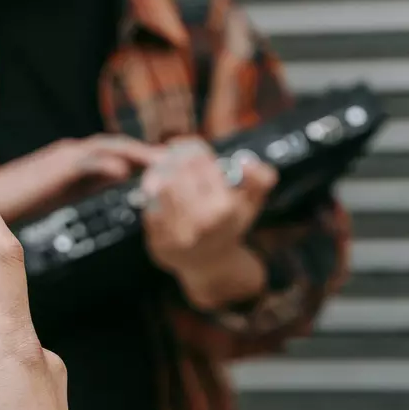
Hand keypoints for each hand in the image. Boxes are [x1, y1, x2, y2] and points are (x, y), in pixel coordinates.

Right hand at [0, 134, 163, 223]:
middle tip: (178, 158)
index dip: (141, 154)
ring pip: (108, 148)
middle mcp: (70, 154)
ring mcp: (63, 159)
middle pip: (117, 145)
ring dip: (138, 152)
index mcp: (72, 161)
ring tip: (165, 162)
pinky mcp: (54, 170)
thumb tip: (118, 172)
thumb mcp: (59, 192)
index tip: (166, 161)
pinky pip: (88, 161)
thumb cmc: (13, 204)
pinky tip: (128, 172)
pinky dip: (110, 162)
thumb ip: (87, 182)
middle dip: (147, 151)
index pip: (113, 151)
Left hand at [141, 138, 275, 309]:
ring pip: (160, 189)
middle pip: (178, 174)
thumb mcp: (251, 203)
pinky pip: (149, 209)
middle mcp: (201, 223)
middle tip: (171, 151)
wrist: (212, 265)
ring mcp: (178, 236)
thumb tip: (247, 161)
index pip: (201, 164)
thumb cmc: (230, 226)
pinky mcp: (159, 244)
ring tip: (163, 167)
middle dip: (174, 159)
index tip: (186, 144)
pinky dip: (151, 195)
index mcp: (224, 209)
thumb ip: (260, 180)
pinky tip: (156, 188)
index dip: (192, 148)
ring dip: (160, 173)